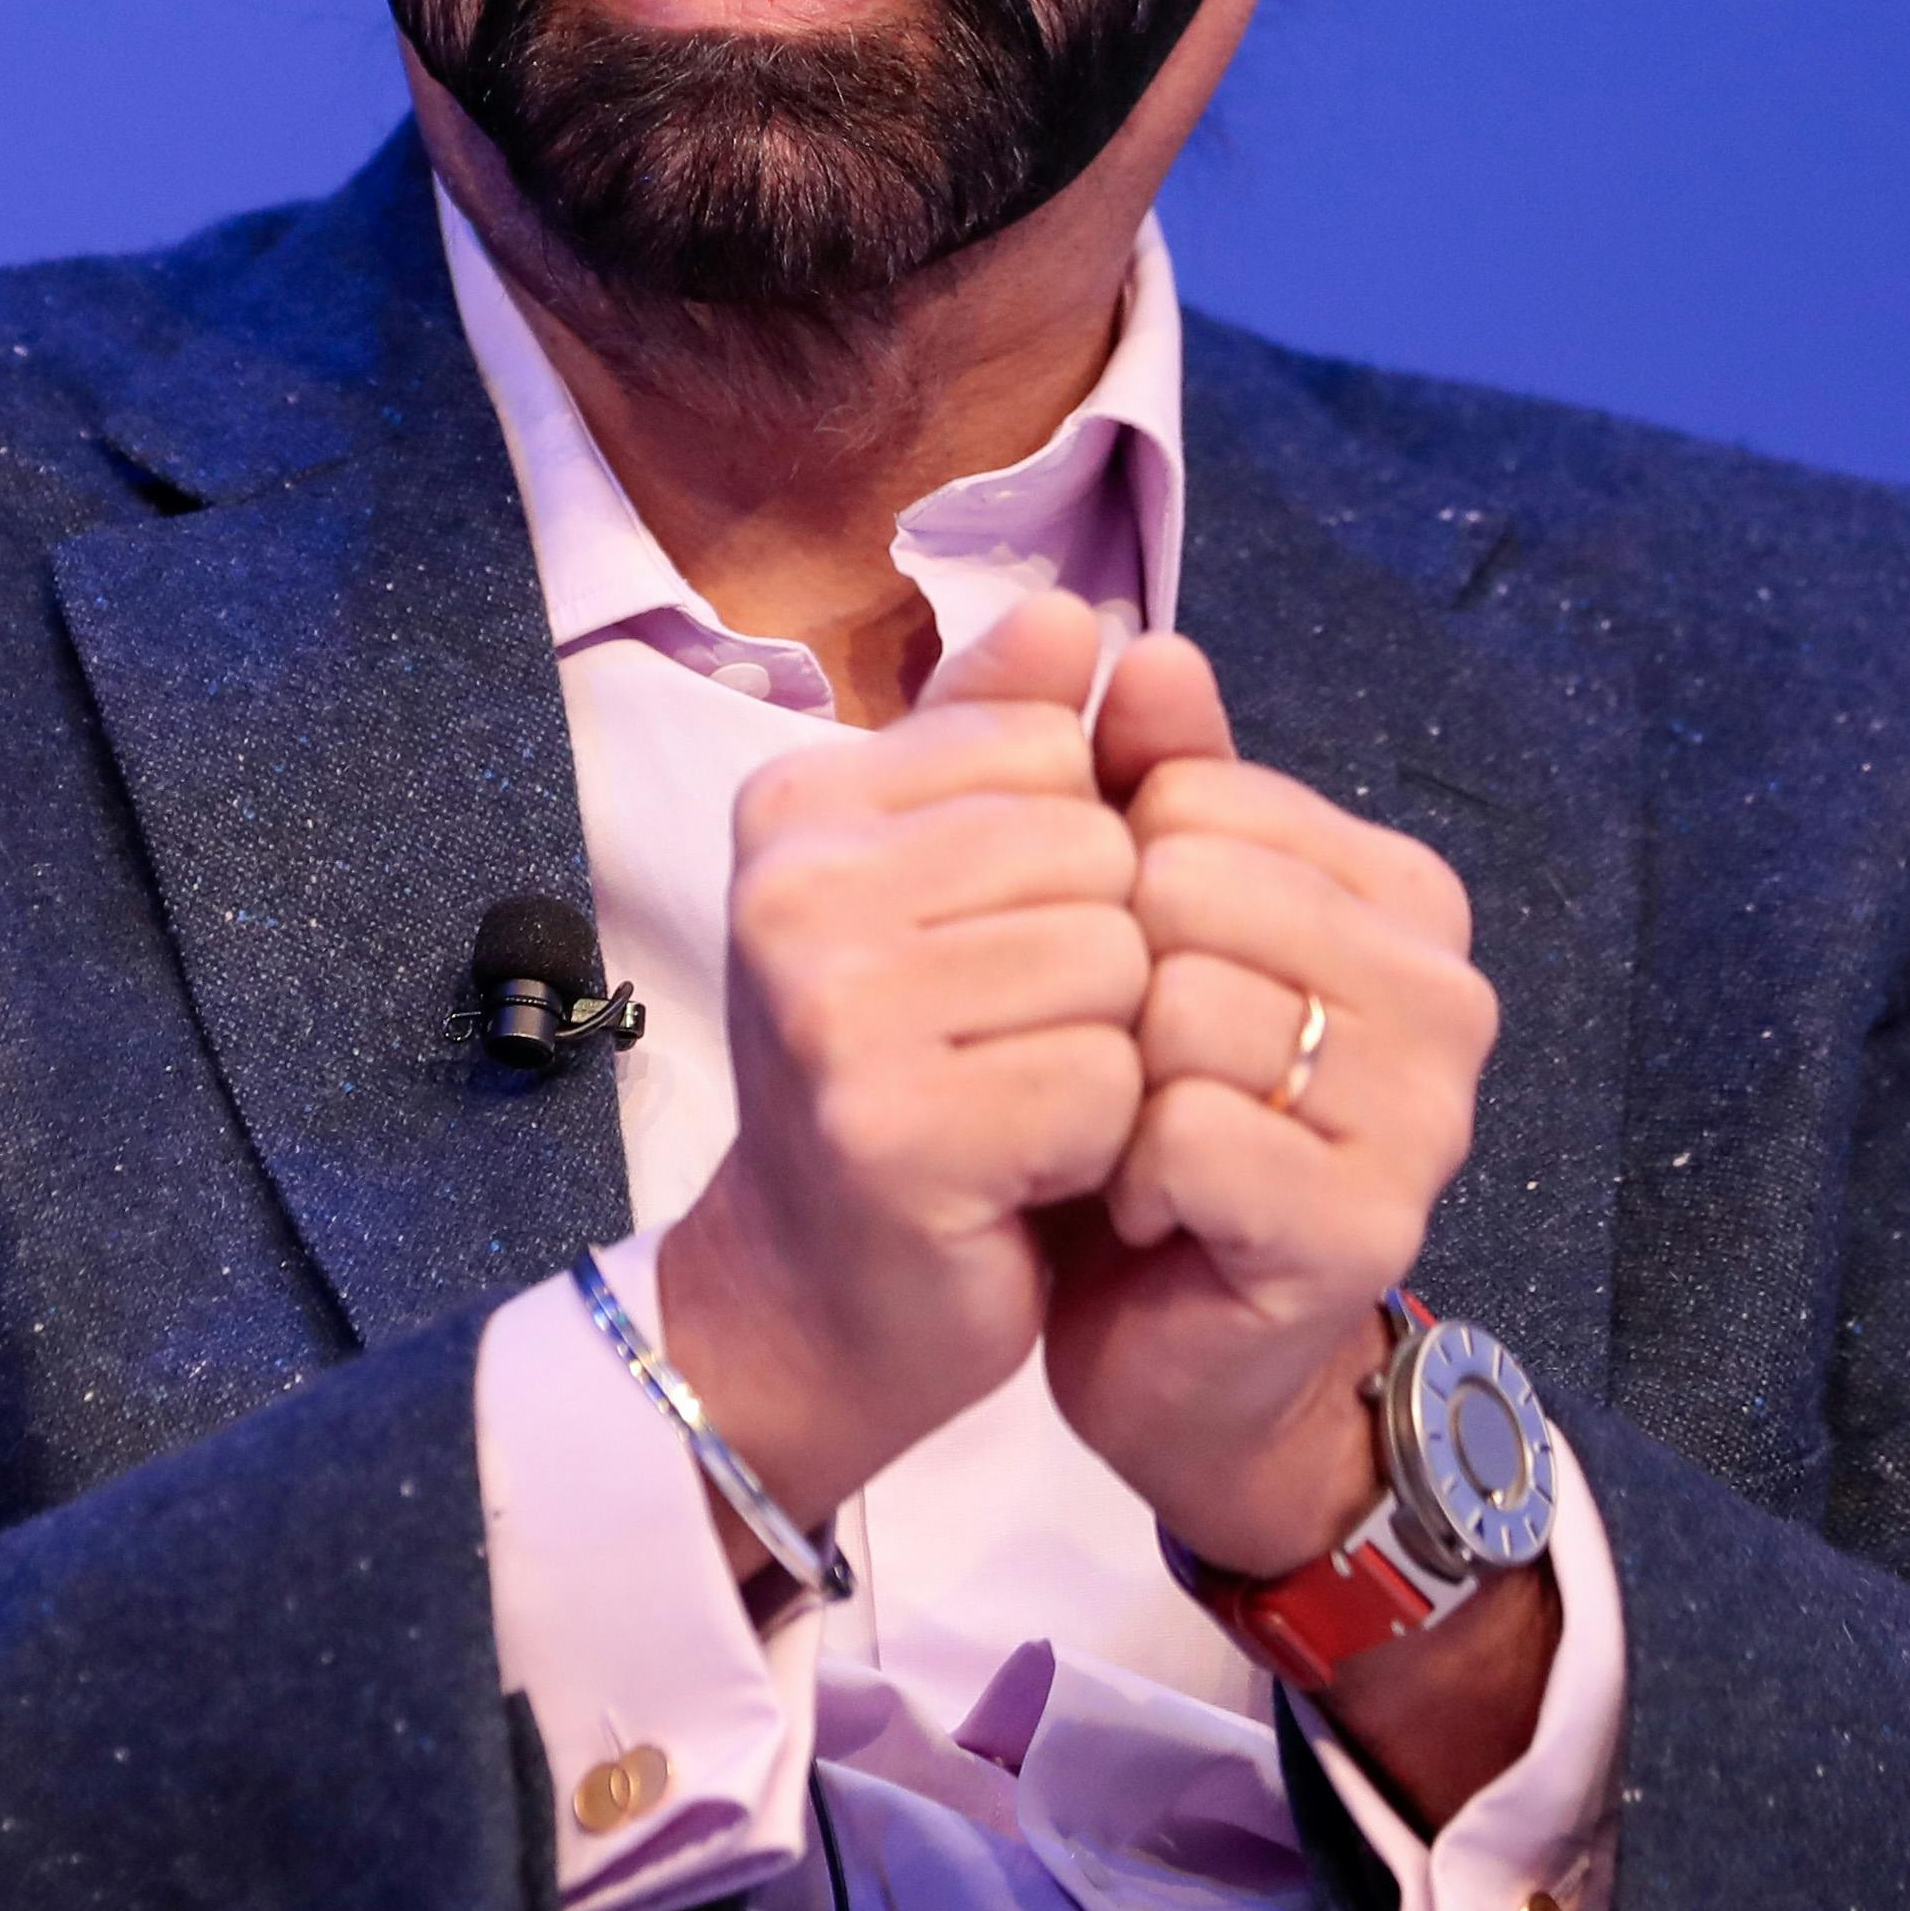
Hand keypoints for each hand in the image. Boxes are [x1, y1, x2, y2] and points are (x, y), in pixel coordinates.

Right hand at [647, 590, 1151, 1539]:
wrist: (817, 1297)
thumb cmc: (906, 1078)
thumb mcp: (945, 886)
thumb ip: (1004, 743)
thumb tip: (1075, 613)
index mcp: (800, 804)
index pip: (1051, 749)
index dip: (1078, 859)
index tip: (995, 950)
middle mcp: (793, 887)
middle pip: (1097, 855)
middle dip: (1103, 962)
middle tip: (1014, 1047)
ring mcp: (829, 1008)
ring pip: (1116, 966)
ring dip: (1107, 1054)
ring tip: (1022, 1106)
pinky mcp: (889, 1127)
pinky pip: (1105, 1083)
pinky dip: (1097, 1141)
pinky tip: (1024, 1174)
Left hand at [1037, 632, 1498, 1573]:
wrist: (1173, 1345)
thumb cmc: (1151, 1116)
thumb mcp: (1136, 930)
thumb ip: (1139, 782)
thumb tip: (1142, 641)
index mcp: (1401, 892)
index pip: (1191, 797)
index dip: (1113, 888)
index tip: (1137, 981)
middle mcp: (1445, 989)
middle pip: (1186, 892)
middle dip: (1113, 989)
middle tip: (1131, 1074)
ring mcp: (1426, 1112)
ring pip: (1181, 1011)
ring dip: (1117, 1089)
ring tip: (1144, 1147)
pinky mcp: (1366, 1225)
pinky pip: (1184, 1134)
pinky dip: (1130, 1179)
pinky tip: (1156, 1216)